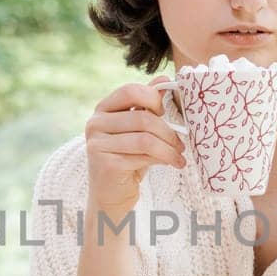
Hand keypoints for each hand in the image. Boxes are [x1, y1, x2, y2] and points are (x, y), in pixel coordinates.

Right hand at [84, 74, 185, 216]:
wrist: (111, 196)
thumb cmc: (127, 159)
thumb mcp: (138, 130)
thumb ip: (147, 105)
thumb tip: (165, 79)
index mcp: (102, 109)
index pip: (130, 91)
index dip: (154, 98)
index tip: (167, 112)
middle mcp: (95, 124)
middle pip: (143, 118)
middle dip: (168, 131)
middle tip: (182, 144)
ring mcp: (97, 144)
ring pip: (146, 139)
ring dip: (169, 148)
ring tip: (179, 156)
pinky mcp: (105, 164)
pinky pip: (143, 157)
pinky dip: (163, 160)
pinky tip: (172, 164)